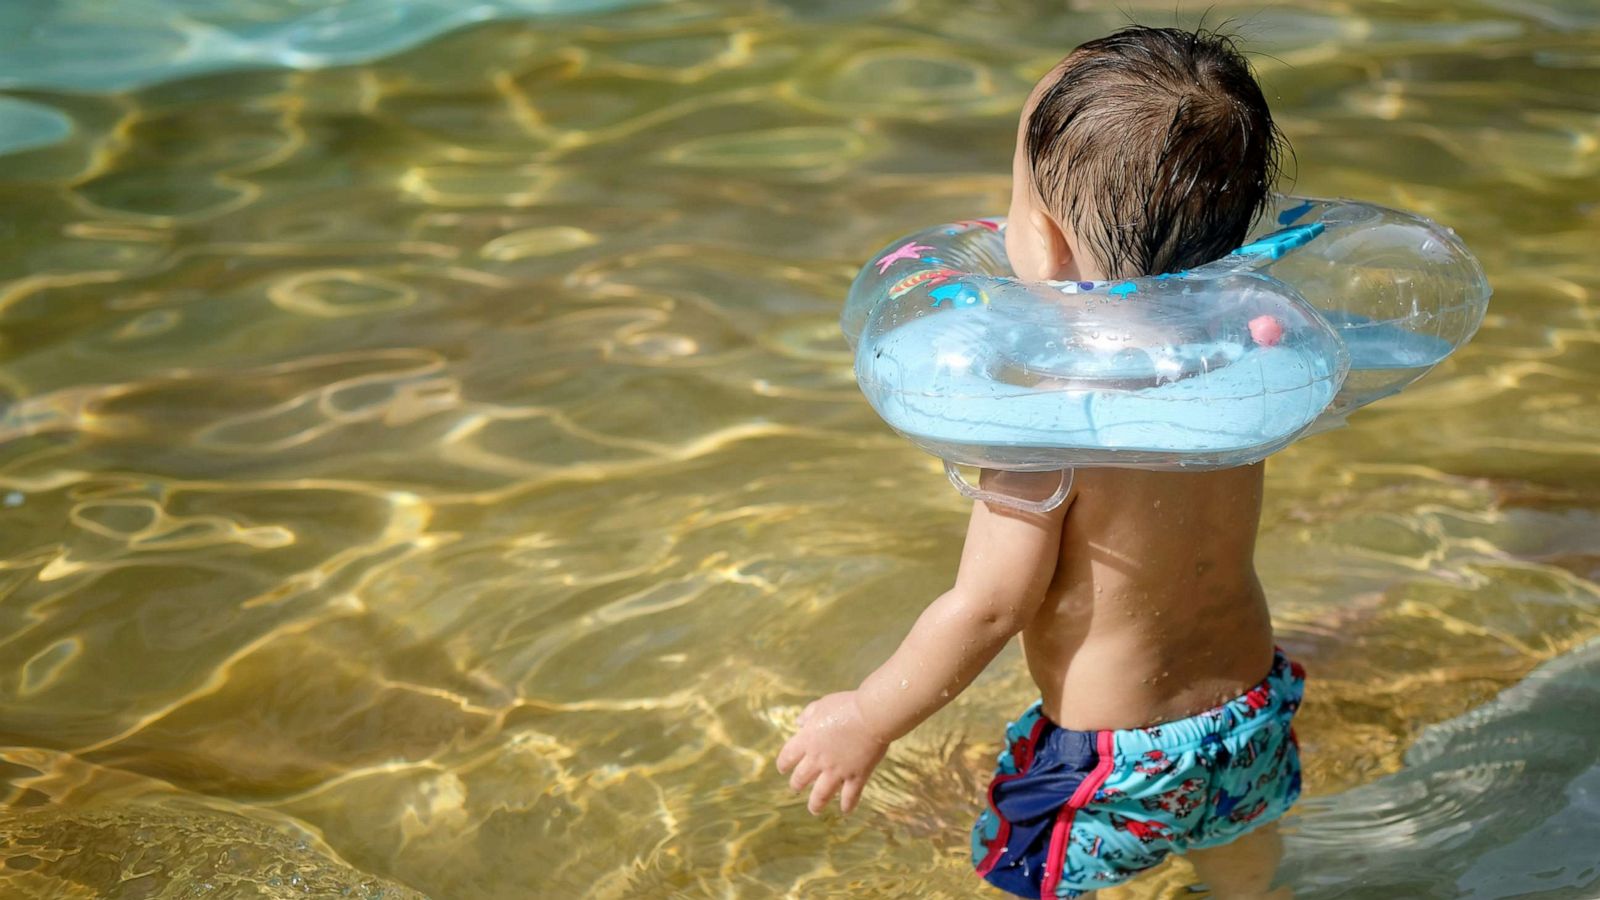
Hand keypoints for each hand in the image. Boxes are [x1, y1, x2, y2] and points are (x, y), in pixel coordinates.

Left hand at [775, 691, 887, 814]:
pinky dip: (847, 805)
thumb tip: (799, 722)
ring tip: (814, 809)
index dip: (784, 764)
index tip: (783, 769)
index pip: (787, 757)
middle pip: (801, 778)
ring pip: (821, 794)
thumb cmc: (847, 706)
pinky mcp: (857, 776)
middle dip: (797, 785)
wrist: (872, 715)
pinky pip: (850, 795)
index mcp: (807, 740)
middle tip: (796, 788)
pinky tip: (845, 811)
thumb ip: (808, 715)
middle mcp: (819, 759)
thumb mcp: (822, 704)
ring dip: (816, 804)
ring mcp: (837, 770)